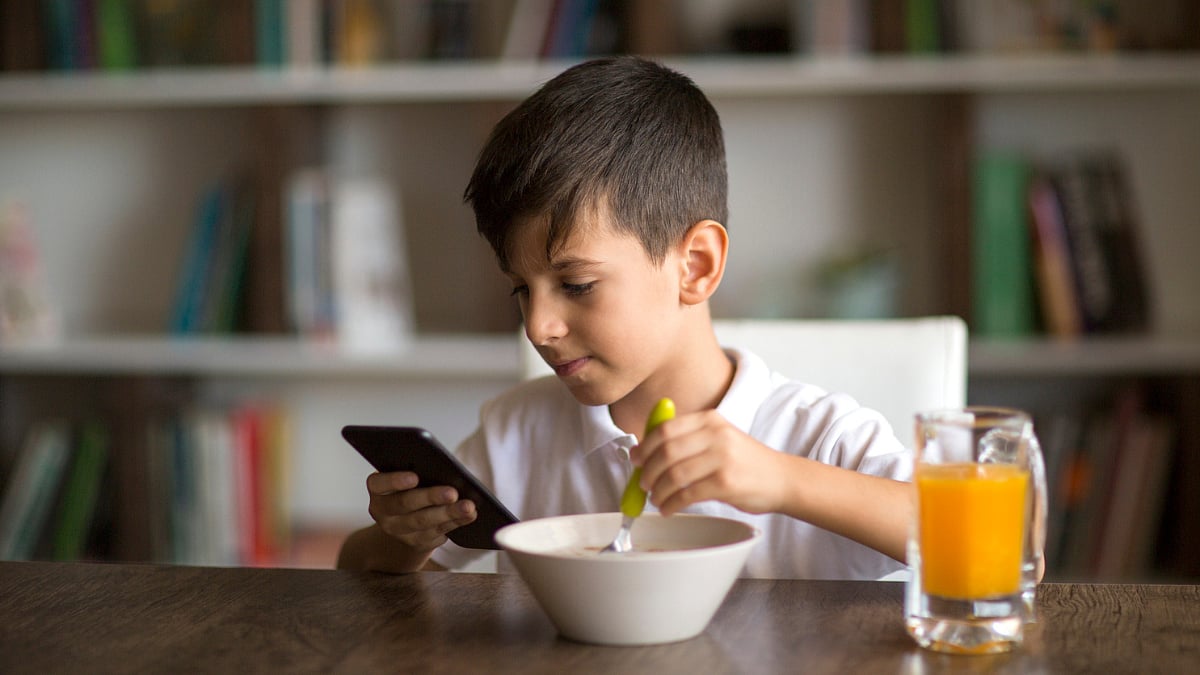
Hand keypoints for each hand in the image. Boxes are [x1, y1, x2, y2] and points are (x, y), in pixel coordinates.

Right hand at [367, 471, 477, 551]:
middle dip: (431, 497)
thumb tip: (446, 469)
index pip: (379, 483)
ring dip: (448, 513)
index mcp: (378, 489)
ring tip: (468, 506)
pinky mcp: (416, 542)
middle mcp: (383, 511)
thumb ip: (419, 469)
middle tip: (453, 492)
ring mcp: (399, 530)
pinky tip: (469, 515)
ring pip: (424, 522)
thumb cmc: (410, 487)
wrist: (405, 520)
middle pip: (405, 504)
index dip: (395, 480)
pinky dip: (456, 522)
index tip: (415, 477)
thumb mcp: (407, 476)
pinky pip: (437, 533)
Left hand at [630, 410, 787, 515]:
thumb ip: (687, 440)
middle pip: (666, 452)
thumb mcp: (719, 438)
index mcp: (710, 419)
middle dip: (648, 471)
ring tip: (656, 499)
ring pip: (674, 474)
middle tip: (643, 484)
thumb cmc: (745, 461)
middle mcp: (716, 434)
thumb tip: (644, 452)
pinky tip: (669, 508)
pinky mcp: (726, 483)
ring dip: (658, 491)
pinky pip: (687, 494)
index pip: (665, 429)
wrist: (781, 478)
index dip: (644, 446)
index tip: (635, 460)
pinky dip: (671, 504)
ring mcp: (722, 458)